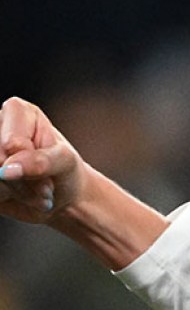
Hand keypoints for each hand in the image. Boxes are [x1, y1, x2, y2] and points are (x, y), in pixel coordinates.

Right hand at [0, 97, 84, 223]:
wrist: (61, 195)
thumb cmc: (64, 170)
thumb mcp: (64, 161)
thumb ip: (39, 161)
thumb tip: (7, 170)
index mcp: (16, 111)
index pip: (12, 143)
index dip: (30, 162)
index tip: (49, 166)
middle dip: (24, 181)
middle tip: (46, 186)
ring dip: (16, 192)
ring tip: (35, 190)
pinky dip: (4, 198)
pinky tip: (18, 196)